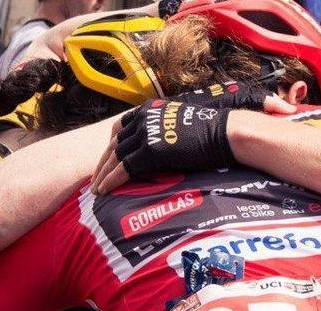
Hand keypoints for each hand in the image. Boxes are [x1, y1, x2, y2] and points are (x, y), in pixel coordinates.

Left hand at [91, 83, 294, 194]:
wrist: (225, 134)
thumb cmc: (212, 133)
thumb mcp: (182, 125)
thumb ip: (166, 130)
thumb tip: (165, 146)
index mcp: (150, 110)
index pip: (120, 127)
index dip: (112, 145)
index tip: (108, 160)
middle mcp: (144, 118)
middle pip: (114, 143)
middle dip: (103, 162)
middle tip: (96, 178)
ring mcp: (146, 133)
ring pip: (116, 157)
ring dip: (103, 174)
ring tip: (97, 190)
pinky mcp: (151, 150)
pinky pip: (125, 168)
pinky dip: (111, 181)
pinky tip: (104, 191)